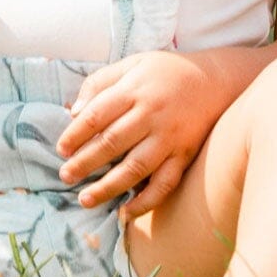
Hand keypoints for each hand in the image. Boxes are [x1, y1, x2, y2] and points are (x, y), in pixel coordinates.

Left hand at [56, 51, 238, 219]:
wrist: (215, 79)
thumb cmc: (166, 72)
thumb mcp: (132, 63)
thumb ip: (100, 82)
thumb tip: (74, 113)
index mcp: (135, 89)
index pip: (97, 115)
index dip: (76, 134)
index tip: (61, 149)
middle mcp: (151, 114)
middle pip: (112, 142)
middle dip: (85, 163)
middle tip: (65, 176)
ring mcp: (169, 137)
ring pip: (135, 168)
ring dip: (107, 187)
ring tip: (85, 199)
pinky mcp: (184, 155)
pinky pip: (164, 183)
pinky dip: (146, 201)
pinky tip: (126, 212)